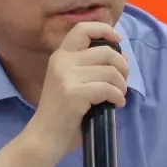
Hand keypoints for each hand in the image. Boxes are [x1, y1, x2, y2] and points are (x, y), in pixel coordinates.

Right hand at [27, 22, 128, 157]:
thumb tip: (120, 58)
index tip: (118, 40)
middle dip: (122, 66)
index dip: (104, 30)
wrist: (44, 137)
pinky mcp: (75, 93)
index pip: (82, 29)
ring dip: (122, 85)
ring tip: (119, 95)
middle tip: (122, 81)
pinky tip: (116, 104)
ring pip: (110, 71)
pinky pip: (108, 88)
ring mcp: (67, 77)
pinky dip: (118, 97)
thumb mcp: (69, 81)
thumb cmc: (61, 112)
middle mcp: (62, 61)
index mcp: (60, 56)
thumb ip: (87, 67)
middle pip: (105, 52)